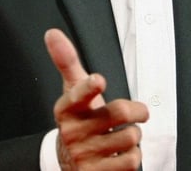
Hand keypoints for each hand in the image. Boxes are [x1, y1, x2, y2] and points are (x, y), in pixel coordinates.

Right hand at [44, 28, 148, 169]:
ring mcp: (85, 155)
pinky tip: (119, 154)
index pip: (77, 94)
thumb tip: (52, 33)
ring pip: (130, 137)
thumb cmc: (80, 119)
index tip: (99, 80)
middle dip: (137, 110)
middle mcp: (73, 132)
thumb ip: (67, 62)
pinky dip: (133, 156)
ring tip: (120, 137)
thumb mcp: (73, 92)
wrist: (70, 161)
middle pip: (120, 111)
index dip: (89, 87)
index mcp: (67, 108)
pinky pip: (131, 160)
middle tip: (136, 113)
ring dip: (133, 136)